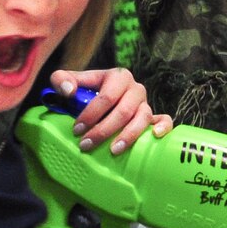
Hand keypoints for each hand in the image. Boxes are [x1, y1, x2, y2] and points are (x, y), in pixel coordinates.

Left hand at [53, 67, 170, 155]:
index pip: (106, 97)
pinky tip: (153, 136)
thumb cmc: (86, 90)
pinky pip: (164, 119)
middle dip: (103, 130)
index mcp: (118, 76)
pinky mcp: (154, 116)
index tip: (76, 130)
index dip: (91, 114)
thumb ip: (61, 79)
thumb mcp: (71, 80)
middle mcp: (135, 88)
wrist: (102, 96)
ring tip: (113, 151)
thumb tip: (68, 90)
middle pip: (123, 111)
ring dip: (128, 135)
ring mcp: (146, 103)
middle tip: (86, 145)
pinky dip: (163, 127)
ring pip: (142, 118)